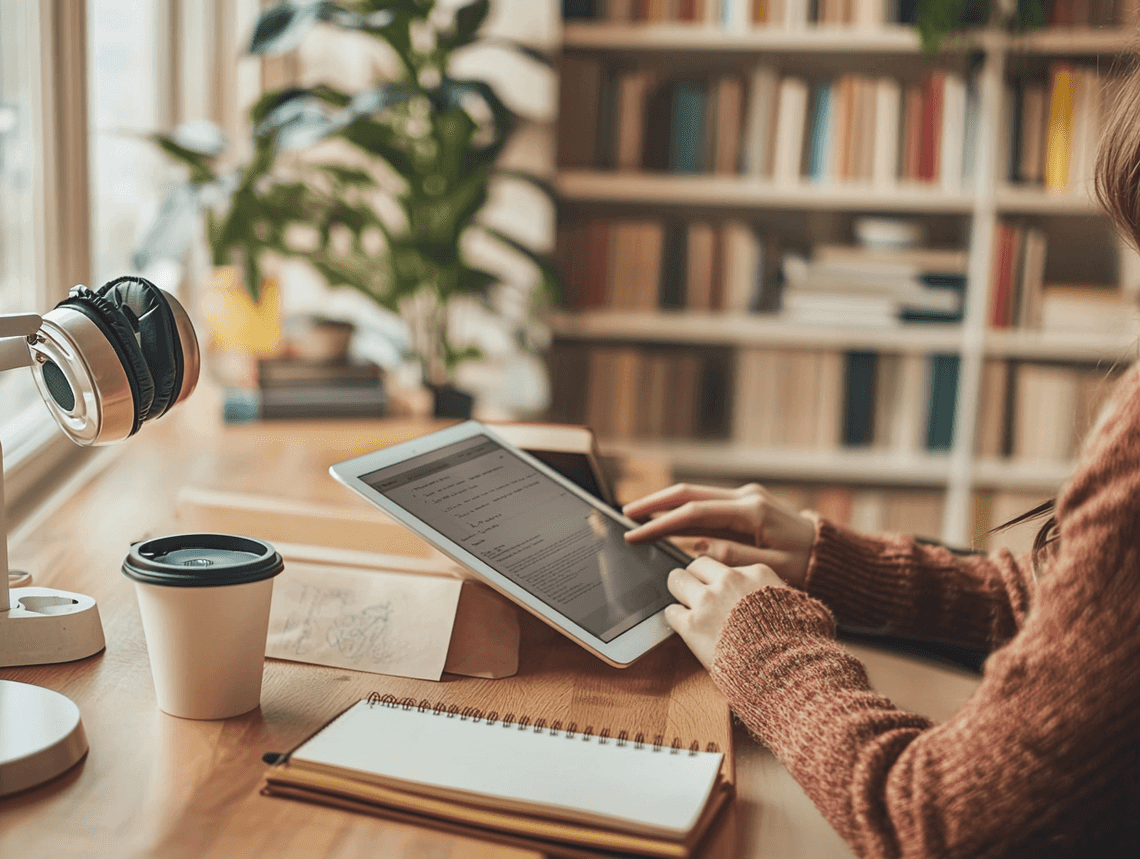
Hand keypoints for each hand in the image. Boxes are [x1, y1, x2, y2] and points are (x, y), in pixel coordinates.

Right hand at [623, 483, 815, 588]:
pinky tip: (664, 524)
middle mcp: (746, 497)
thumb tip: (700, 550)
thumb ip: (737, 559)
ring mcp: (744, 499)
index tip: (636, 533)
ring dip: (665, 506)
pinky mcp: (744, 507)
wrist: (830, 554)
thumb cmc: (807, 565)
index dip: (661, 523)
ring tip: (636, 518)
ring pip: (695, 497)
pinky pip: (706, 507)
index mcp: (751, 511)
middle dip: (654, 503)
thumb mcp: (775, 570)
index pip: (695, 512)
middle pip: (689, 493)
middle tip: (625, 514)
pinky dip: (682, 514)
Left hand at [665, 556, 788, 670]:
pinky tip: (687, 630)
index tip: (719, 592)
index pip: (725, 565)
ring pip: (676, 580)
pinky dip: (676, 621)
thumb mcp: (795, 607)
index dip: (720, 581)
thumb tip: (773, 595)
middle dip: (694, 580)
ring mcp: (709, 601)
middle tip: (695, 596)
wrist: (786, 672)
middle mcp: (729, 581)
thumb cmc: (795, 645)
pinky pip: (671, 612)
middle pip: (696, 565)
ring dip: (680, 595)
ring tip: (687, 610)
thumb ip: (775, 594)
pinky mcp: (692, 625)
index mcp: (756, 573)